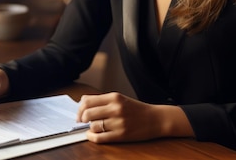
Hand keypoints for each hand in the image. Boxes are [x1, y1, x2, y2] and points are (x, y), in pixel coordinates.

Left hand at [76, 92, 192, 142]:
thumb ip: (103, 101)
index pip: (87, 101)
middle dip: (82, 119)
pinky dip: (92, 137)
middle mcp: (116, 108)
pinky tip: (92, 135)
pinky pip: (100, 138)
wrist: (156, 119)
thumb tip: (82, 104)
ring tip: (94, 127)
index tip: (79, 113)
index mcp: (114, 97)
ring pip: (93, 126)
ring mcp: (119, 122)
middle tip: (82, 122)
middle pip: (87, 114)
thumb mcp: (120, 99)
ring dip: (90, 128)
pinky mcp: (121, 135)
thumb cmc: (136, 110)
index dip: (79, 108)